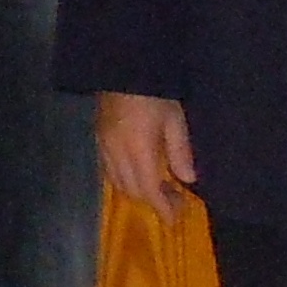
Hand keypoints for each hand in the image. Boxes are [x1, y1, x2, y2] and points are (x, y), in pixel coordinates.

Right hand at [96, 92, 196, 218]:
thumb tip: (188, 180)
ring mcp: (104, 146)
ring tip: (157, 187)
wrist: (121, 67)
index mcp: (138, 150)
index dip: (163, 208)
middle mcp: (117, 153)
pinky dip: (124, 179)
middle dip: (152, 201)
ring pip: (117, 182)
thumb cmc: (154, 92)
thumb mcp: (175, 119)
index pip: (149, 190)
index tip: (176, 218)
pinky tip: (137, 172)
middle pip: (132, 190)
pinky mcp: (98, 138)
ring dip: (137, 191)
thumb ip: (180, 151)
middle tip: (174, 200)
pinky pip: (108, 170)